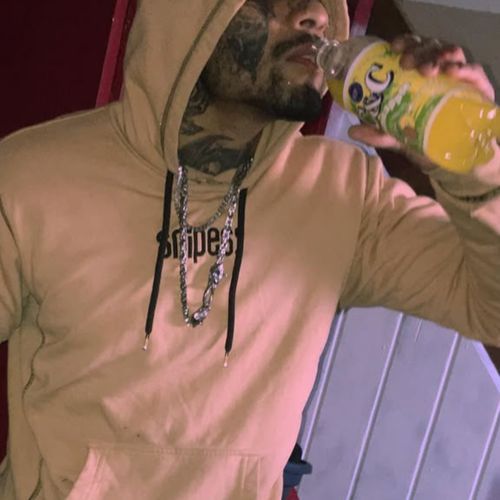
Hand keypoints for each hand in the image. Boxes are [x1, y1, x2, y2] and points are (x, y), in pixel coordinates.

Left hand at [347, 34, 495, 168]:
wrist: (448, 159)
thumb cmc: (421, 140)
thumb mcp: (395, 138)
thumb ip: (376, 134)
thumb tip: (352, 130)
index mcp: (417, 76)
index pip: (412, 49)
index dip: (404, 43)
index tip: (393, 48)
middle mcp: (437, 72)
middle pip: (429, 48)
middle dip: (418, 50)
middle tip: (407, 62)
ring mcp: (458, 78)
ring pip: (450, 53)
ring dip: (437, 56)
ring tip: (427, 69)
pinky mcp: (476, 88)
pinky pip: (473, 71)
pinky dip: (463, 67)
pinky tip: (452, 71)